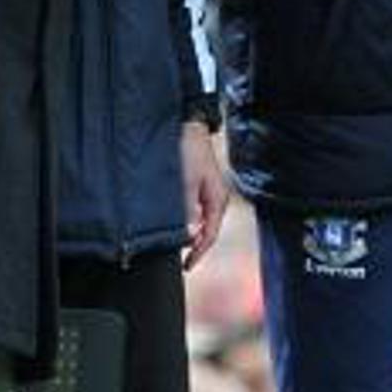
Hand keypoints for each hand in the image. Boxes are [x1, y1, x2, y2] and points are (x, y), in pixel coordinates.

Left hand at [180, 121, 229, 270]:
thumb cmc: (189, 151)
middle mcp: (215, 200)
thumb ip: (187, 209)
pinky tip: (175, 225)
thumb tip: (189, 236)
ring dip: (189, 234)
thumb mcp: (186, 181)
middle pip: (207, 231)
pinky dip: (186, 221)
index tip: (187, 266)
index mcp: (217, 201)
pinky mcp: (199, 187)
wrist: (189, 125)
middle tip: (180, 261)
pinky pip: (194, 211)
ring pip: (200, 221)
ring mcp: (208, 193)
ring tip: (174, 246)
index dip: (199, 253)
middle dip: (194, 246)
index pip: (210, 235)